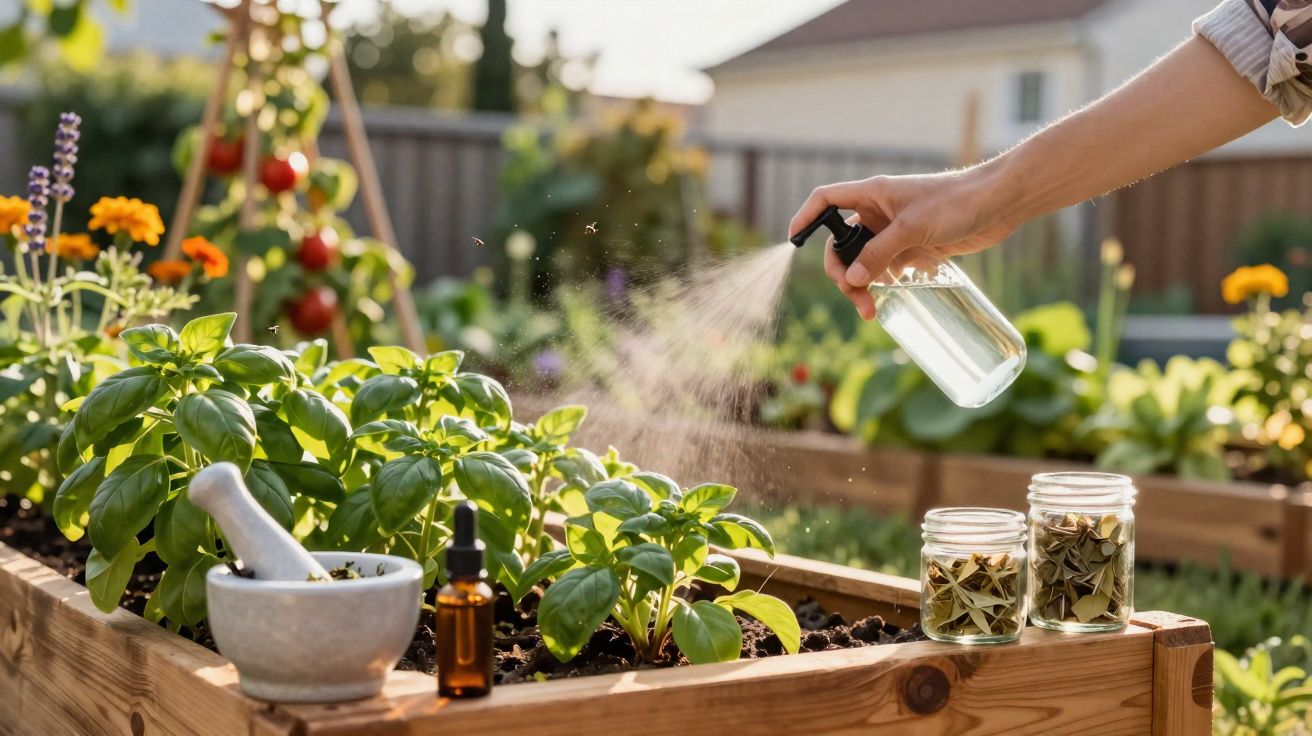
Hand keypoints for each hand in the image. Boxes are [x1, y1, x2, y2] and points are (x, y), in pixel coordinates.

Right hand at [788, 167, 1019, 319]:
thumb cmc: (957, 201)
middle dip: (842, 272)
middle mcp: (879, 212)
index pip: (826, 200)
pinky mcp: (914, 246)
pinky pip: (886, 268)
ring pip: (864, 260)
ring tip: (872, 310)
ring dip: (862, 284)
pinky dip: (883, 283)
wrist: (999, 203)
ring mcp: (895, 230)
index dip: (806, 218)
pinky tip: (893, 295)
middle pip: (841, 243)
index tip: (792, 239)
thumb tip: (853, 279)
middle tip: (854, 295)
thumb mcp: (913, 227)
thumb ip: (880, 252)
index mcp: (872, 195)